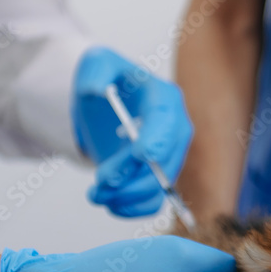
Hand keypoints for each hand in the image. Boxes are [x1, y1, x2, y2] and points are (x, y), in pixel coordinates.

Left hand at [72, 47, 192, 216]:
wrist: (105, 105)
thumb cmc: (107, 79)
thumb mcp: (97, 63)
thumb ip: (96, 70)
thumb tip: (95, 90)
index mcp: (165, 99)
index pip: (167, 122)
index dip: (156, 140)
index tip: (138, 156)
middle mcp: (175, 130)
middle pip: (164, 161)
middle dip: (132, 176)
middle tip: (100, 183)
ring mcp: (169, 157)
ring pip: (158, 187)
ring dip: (127, 197)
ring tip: (95, 194)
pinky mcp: (158, 178)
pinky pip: (153, 202)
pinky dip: (132, 209)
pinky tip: (109, 203)